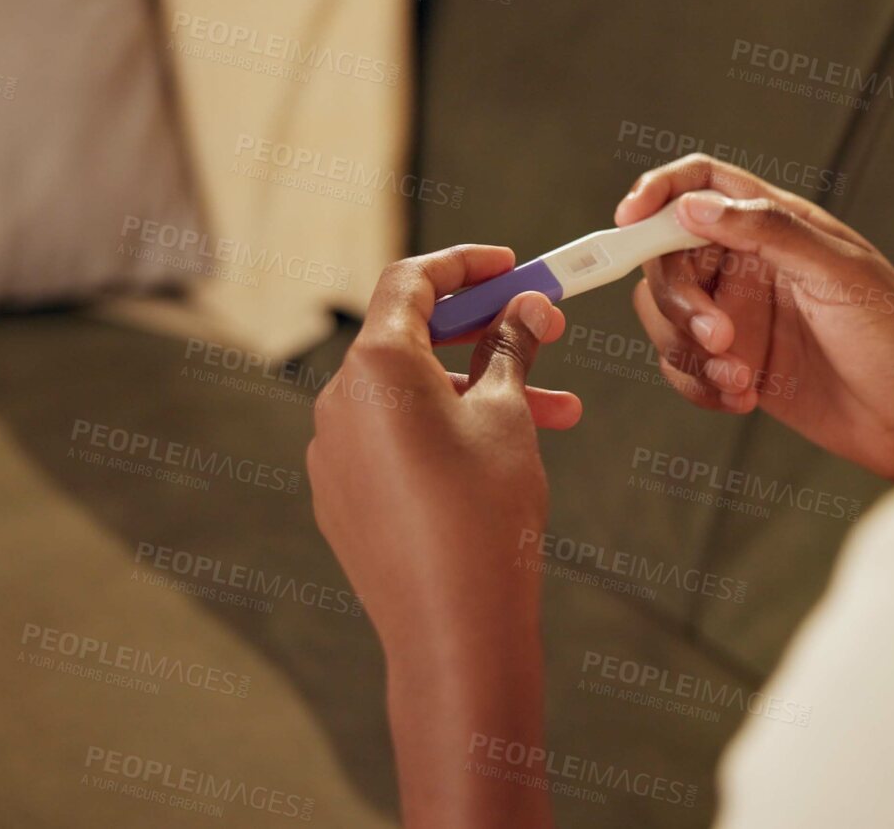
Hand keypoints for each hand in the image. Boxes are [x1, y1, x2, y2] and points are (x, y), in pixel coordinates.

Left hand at [307, 245, 575, 828]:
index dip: (466, 264)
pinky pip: (395, 439)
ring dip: (481, 390)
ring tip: (559, 413)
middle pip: (415, 337)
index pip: (412, 281)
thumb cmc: (484, 514)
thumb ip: (512, 349)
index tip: (513, 265)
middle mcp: (339, 400)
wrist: (451, 628)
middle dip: (488, 332)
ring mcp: (334, 451)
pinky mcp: (341, 495)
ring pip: (413, 395)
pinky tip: (504, 454)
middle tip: (549, 333)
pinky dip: (446, 429)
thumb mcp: (509, 415)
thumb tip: (525, 310)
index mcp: (375, 365)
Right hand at [616, 156, 893, 481]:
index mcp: (778, 224)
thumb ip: (766, 233)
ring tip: (740, 379)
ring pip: (667, 317)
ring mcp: (741, 317)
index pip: (702, 184)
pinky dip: (697, 386)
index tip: (629, 221)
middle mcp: (751, 265)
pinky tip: (743, 399)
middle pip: (667, 258)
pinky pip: (682, 367)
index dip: (658, 192)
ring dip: (687, 351)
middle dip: (679, 301)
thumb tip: (694, 206)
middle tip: (718, 337)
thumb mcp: (838, 273)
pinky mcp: (736, 367)